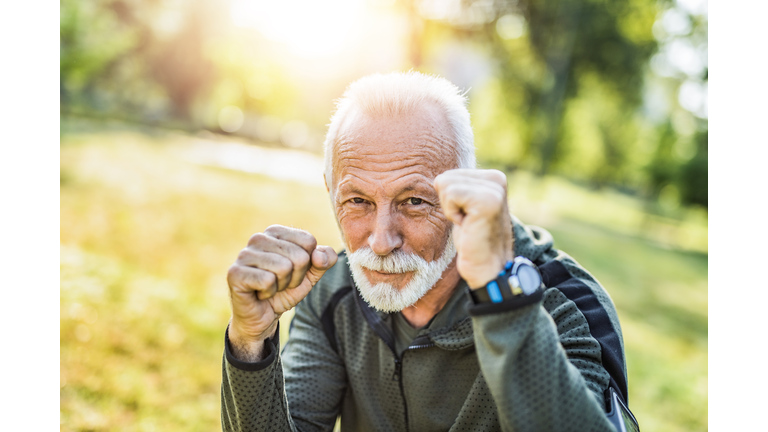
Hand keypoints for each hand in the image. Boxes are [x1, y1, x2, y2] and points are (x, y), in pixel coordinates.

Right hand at [226, 225, 336, 360]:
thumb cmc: (284, 290)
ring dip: (282, 285)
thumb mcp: (311, 275)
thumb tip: (320, 255)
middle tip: (280, 283)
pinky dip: (268, 292)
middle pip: (299, 256)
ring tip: (270, 287)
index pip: (308, 241)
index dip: (307, 263)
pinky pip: (267, 280)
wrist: (263, 316)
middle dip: (295, 277)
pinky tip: (259, 292)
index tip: (293, 272)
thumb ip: (325, 260)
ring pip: (283, 267)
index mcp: (276, 232)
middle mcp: (258, 238)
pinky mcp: (235, 273)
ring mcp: (244, 254)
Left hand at [434, 169, 513, 288]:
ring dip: (450, 210)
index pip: (448, 175)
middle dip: (449, 204)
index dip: (450, 201)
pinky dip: (452, 214)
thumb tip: (438, 177)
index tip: (467, 217)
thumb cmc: (472, 240)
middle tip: (467, 222)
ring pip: (445, 184)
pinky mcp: (487, 200)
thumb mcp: (465, 206)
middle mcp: (496, 178)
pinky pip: (450, 195)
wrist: (487, 267)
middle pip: (444, 178)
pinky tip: (467, 226)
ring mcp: (493, 188)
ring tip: (468, 224)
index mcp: (492, 178)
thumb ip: (459, 187)